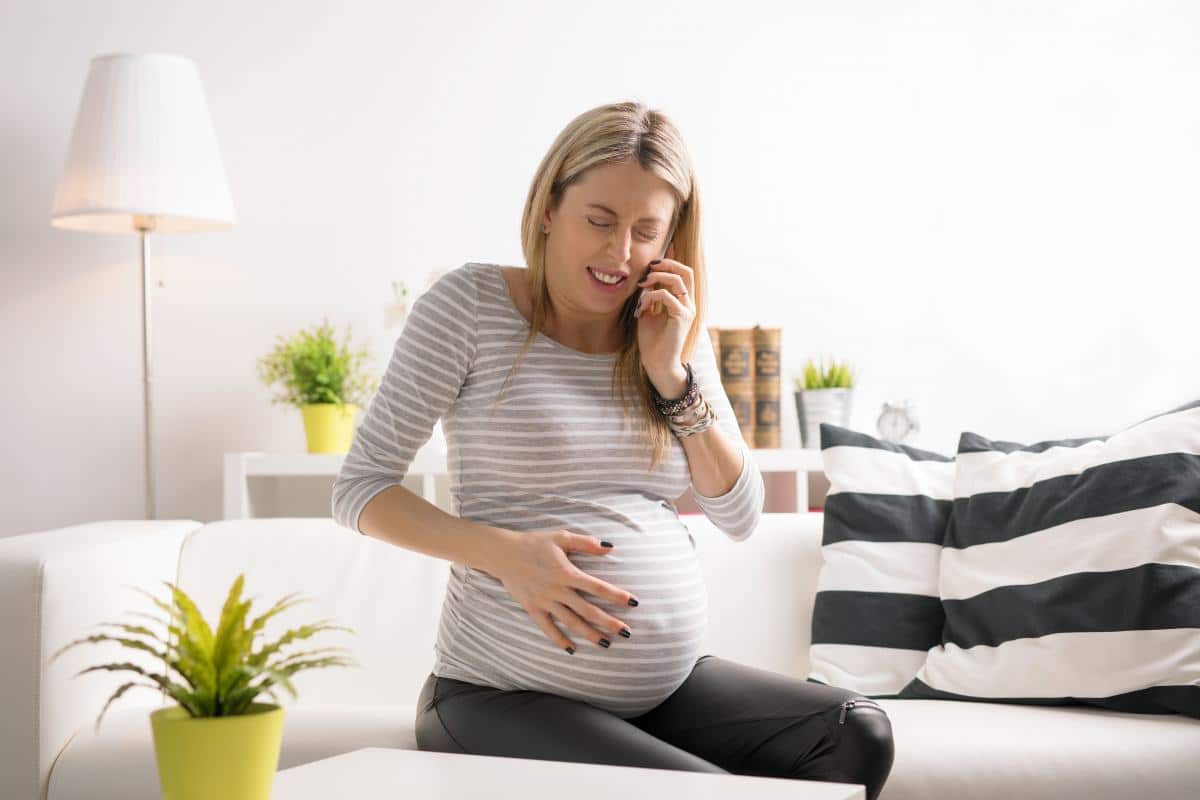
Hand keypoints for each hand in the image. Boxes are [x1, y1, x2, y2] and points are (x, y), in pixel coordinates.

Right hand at [485, 528, 638, 652]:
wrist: (503, 554)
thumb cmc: (534, 543)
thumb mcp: (561, 537)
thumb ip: (586, 543)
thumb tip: (610, 548)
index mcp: (567, 572)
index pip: (597, 587)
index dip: (616, 595)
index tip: (633, 602)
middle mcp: (558, 590)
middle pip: (588, 610)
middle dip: (608, 622)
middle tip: (626, 632)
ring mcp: (545, 602)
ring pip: (571, 622)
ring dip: (589, 634)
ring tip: (606, 644)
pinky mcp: (533, 609)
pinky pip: (548, 628)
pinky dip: (559, 640)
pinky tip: (571, 650)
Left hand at [633, 241, 694, 379]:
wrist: (657, 363)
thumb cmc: (652, 341)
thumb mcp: (648, 314)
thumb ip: (650, 297)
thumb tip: (646, 280)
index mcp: (683, 302)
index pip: (683, 274)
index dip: (672, 261)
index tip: (655, 257)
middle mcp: (688, 304)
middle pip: (686, 272)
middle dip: (667, 264)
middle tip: (650, 266)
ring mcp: (687, 310)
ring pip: (678, 280)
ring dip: (657, 278)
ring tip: (643, 284)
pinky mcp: (682, 318)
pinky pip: (667, 296)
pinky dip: (652, 296)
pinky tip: (642, 305)